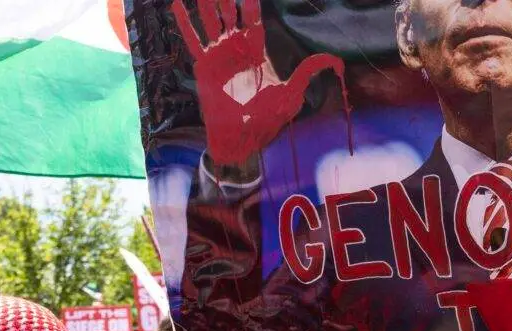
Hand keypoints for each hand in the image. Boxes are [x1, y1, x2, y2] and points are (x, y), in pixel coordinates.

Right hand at [172, 0, 346, 165]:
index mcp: (256, 51)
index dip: (249, 1)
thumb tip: (334, 60)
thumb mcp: (291, 94)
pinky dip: (185, 23)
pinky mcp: (204, 65)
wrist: (242, 136)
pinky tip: (177, 3)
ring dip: (205, 2)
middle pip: (230, 13)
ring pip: (210, 20)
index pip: (252, 18)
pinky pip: (192, 40)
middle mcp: (237, 48)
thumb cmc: (267, 118)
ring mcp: (219, 55)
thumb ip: (307, 72)